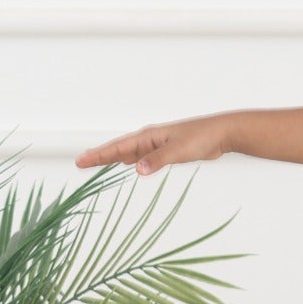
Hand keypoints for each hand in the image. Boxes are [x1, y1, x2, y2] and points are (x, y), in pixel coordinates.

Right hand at [74, 114, 232, 174]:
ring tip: (97, 163)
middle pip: (119, 148)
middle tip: (81, 163)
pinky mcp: (167, 151)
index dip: (99, 155)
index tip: (81, 161)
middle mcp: (150, 139)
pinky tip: (128, 165)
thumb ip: (157, 160)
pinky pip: (142, 157)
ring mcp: (157, 145)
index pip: (118, 147)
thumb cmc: (201, 138)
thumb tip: (136, 169)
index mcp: (149, 137)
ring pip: (129, 152)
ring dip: (113, 158)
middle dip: (100, 156)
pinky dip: (130, 161)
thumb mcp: (178, 151)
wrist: (221, 134)